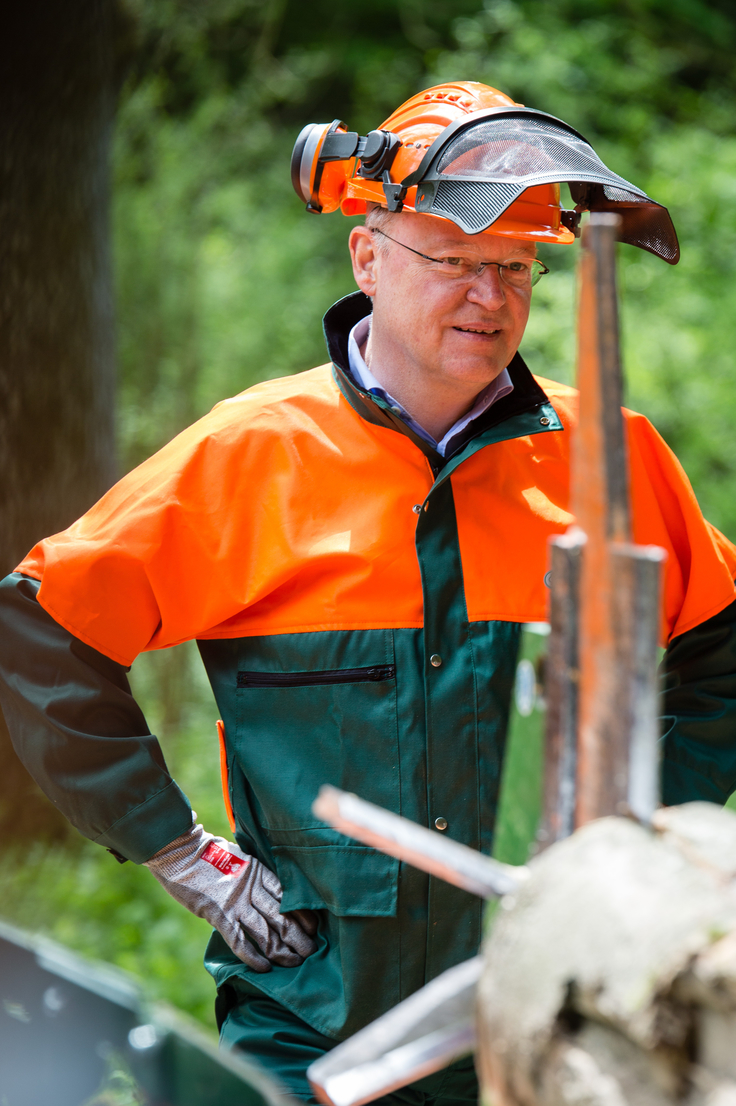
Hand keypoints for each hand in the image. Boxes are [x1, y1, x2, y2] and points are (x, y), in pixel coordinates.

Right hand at [145, 820, 317, 972]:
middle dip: (299, 937)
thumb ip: (253, 876)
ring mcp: (236, 903)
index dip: (303, 914)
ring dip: (282, 951)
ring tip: (294, 963)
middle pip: (282, 917)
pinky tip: (265, 968)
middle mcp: (251, 889)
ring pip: (266, 933)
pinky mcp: (219, 916)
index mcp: (258, 872)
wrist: (181, 852)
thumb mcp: (239, 857)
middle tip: (310, 952)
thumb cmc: (208, 854)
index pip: (288, 897)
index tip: (314, 927)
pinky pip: (240, 942)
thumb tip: (266, 892)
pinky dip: (254, 957)